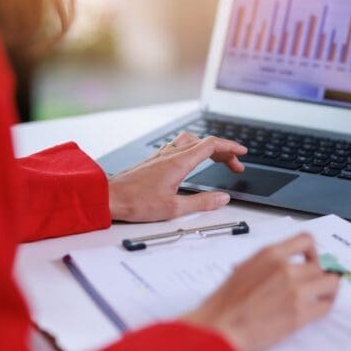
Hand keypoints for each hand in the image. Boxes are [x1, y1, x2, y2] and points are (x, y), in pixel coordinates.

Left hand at [108, 132, 246, 221]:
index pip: (212, 145)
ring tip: (217, 159)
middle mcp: (171, 154)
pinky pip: (179, 146)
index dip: (230, 147)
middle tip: (235, 166)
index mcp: (179, 162)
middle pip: (204, 142)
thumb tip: (222, 198)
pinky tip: (192, 161)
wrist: (108, 197)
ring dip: (208, 147)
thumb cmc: (135, 202)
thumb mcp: (173, 208)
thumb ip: (201, 203)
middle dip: (224, 151)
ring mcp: (161, 155)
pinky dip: (194, 149)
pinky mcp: (154, 160)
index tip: (242, 153)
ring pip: (191, 141)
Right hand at [182, 233, 339, 350]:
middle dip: (319, 274)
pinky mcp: (299, 315)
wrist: (220, 328)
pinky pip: (325, 306)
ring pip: (329, 283)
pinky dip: (326, 304)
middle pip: (319, 265)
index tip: (312, 258)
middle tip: (316, 281)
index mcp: (270, 255)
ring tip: (323, 293)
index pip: (306, 240)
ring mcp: (294, 291)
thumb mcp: (244, 269)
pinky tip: (320, 306)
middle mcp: (285, 269)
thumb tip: (283, 265)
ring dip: (328, 288)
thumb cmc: (224, 303)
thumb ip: (267, 264)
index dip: (313, 251)